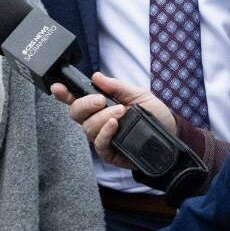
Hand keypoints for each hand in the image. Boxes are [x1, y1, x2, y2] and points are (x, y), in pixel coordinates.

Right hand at [50, 71, 175, 168]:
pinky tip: (114, 125)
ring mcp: (102, 138)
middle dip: (84, 105)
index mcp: (101, 106)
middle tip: (100, 100)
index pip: (77, 100)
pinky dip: (105, 132)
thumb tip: (96, 77)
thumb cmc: (155, 114)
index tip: (57, 87)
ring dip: (102, 118)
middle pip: (76, 114)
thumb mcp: (138, 94)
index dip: (64, 94)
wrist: (172, 134)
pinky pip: (99, 144)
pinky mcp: (110, 153)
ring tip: (120, 112)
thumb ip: (117, 87)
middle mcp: (98, 122)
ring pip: (88, 128)